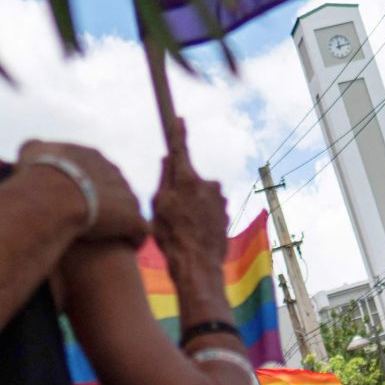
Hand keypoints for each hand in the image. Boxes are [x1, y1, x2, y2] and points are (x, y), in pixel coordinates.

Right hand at [17, 140, 144, 244]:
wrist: (53, 197)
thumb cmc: (38, 179)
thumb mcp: (30, 154)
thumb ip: (33, 148)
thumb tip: (32, 147)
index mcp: (92, 157)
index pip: (96, 169)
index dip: (89, 186)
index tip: (80, 201)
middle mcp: (114, 172)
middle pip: (116, 188)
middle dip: (109, 203)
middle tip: (96, 221)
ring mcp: (126, 194)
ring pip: (130, 208)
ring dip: (123, 222)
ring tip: (113, 237)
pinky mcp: (133, 218)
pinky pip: (141, 230)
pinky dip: (134, 238)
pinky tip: (127, 246)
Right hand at [151, 121, 230, 273]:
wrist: (198, 266)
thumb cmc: (172, 237)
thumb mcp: (158, 207)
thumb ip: (164, 180)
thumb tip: (168, 159)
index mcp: (188, 179)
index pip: (181, 149)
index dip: (179, 133)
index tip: (180, 119)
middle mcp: (208, 184)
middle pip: (188, 178)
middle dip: (180, 189)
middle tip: (170, 212)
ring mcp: (220, 198)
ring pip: (199, 195)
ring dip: (192, 205)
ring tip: (182, 228)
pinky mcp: (226, 212)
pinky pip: (209, 208)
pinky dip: (201, 216)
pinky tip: (194, 233)